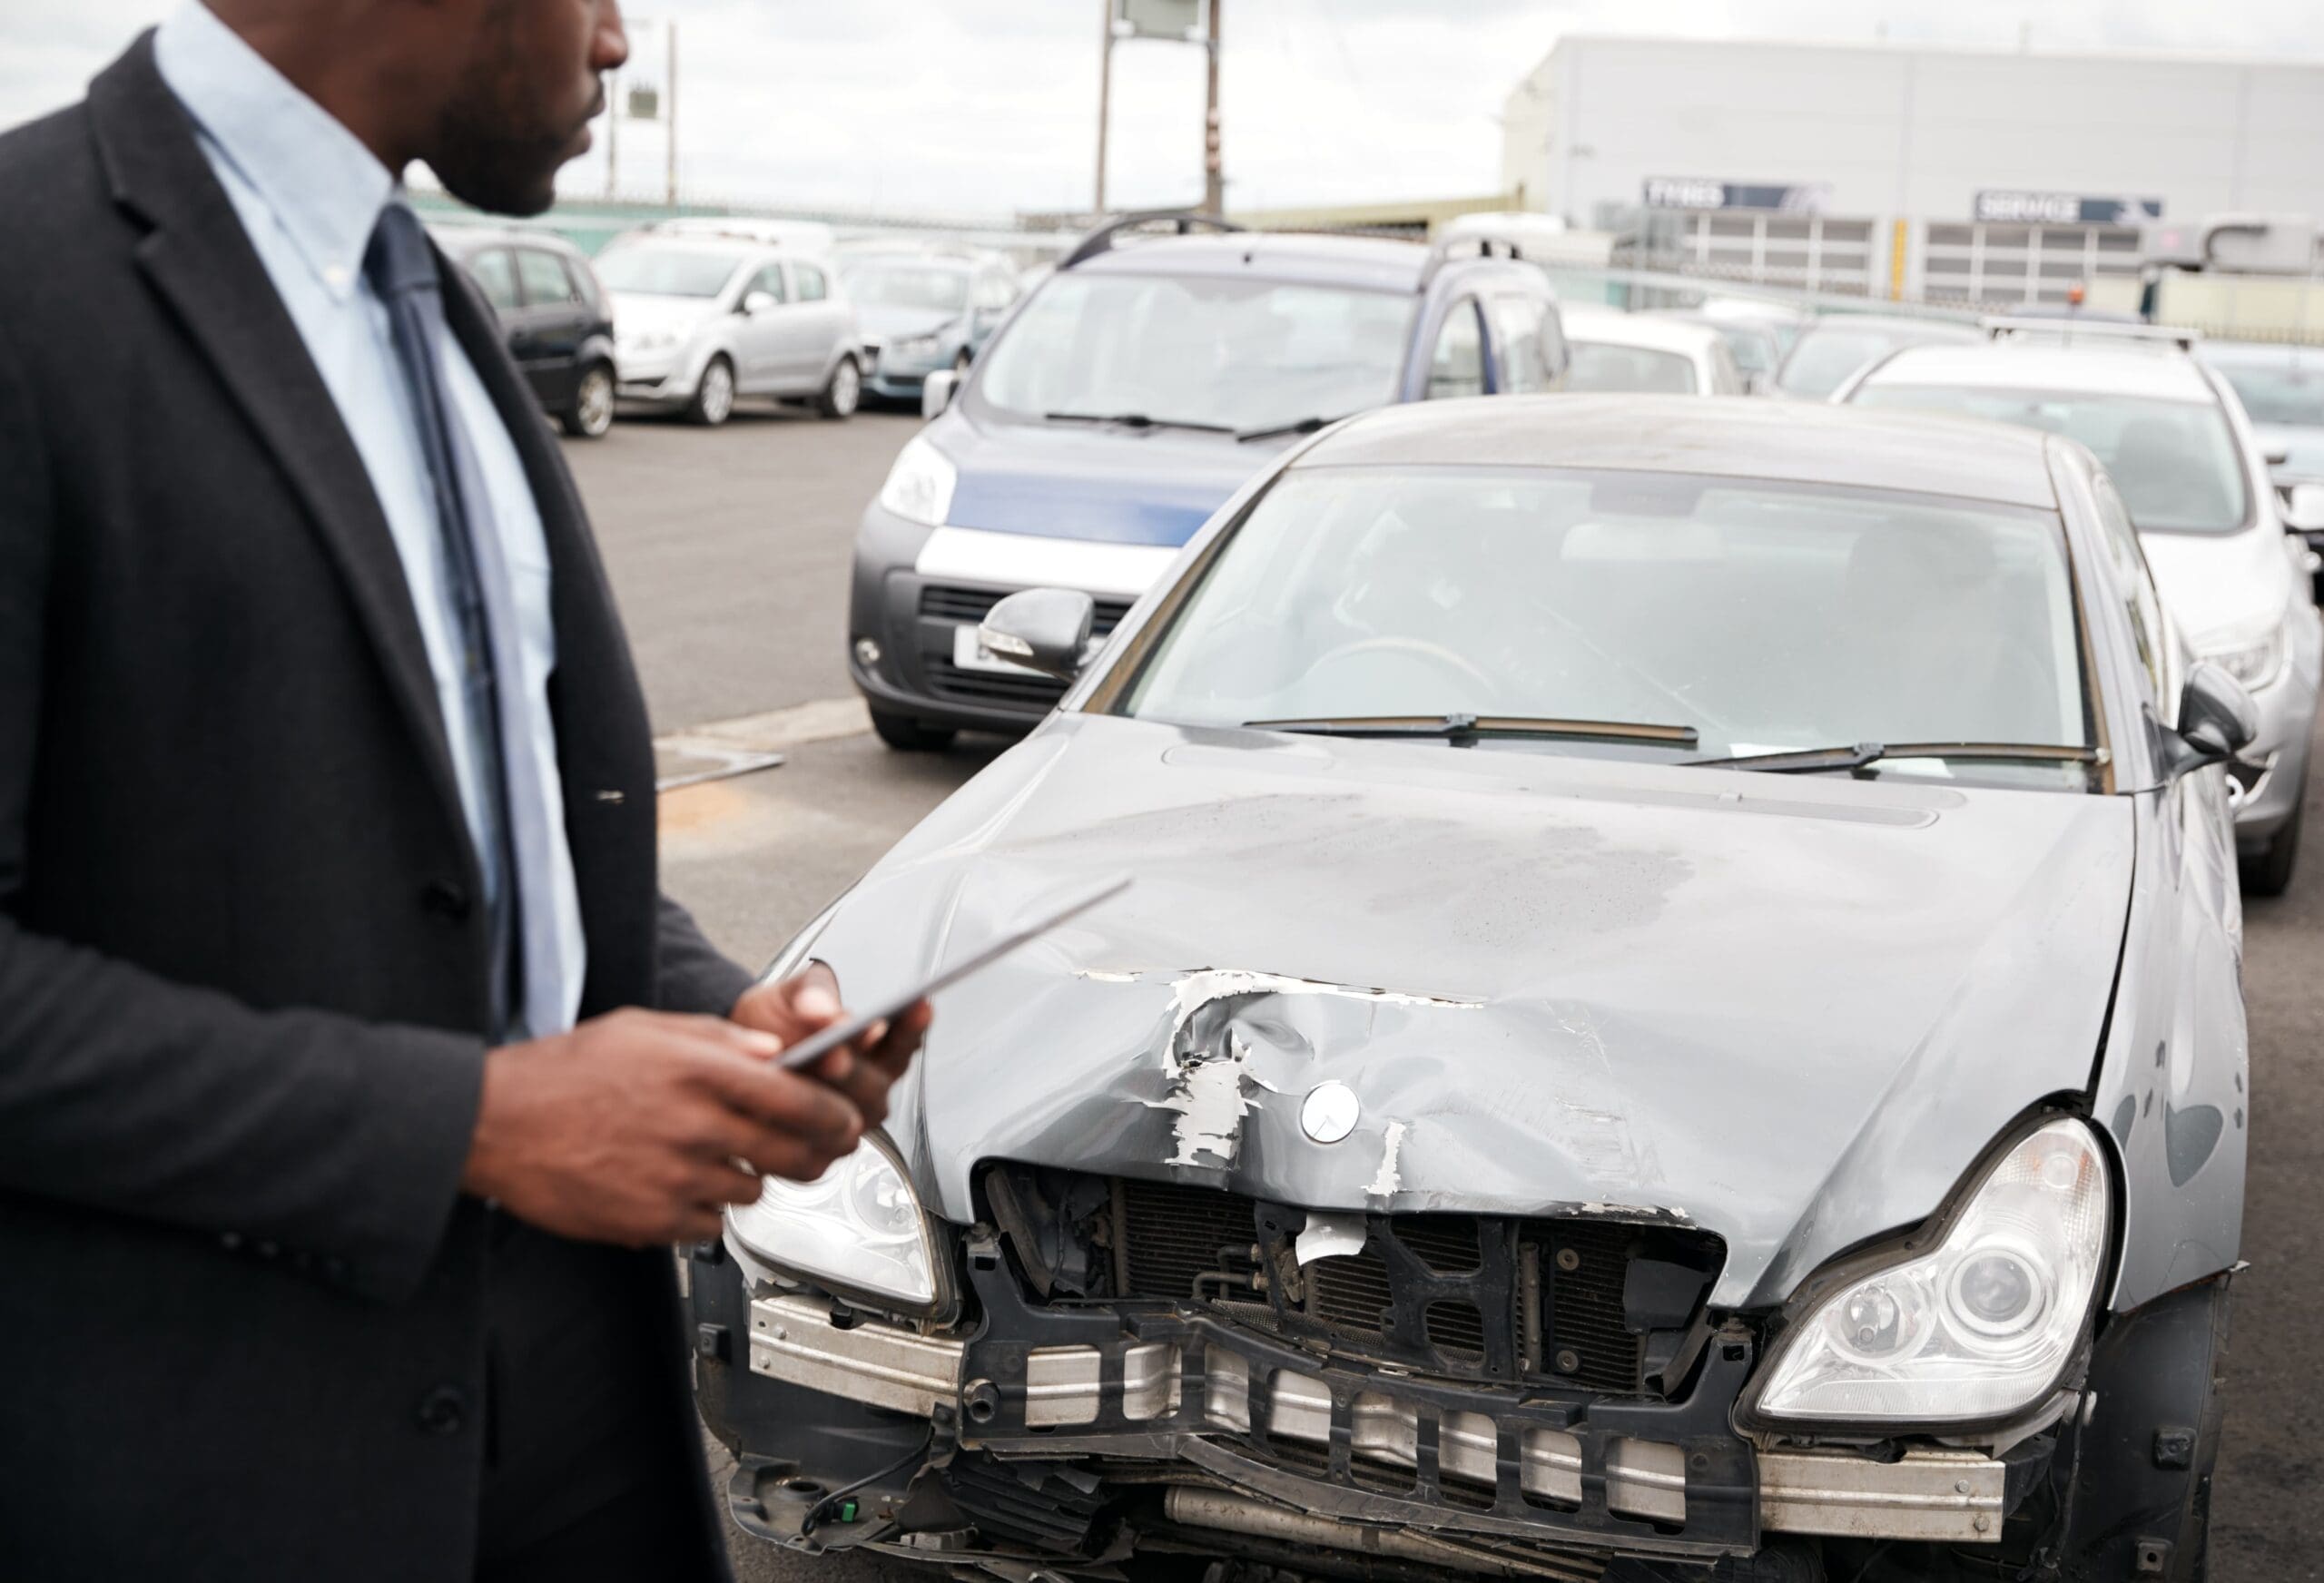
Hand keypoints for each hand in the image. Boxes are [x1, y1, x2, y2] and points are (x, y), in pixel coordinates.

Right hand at [462, 1009, 865, 1245]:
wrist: (498, 1123)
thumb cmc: (566, 1073)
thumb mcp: (646, 1030)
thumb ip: (720, 1039)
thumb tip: (777, 1051)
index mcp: (699, 1071)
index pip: (799, 1099)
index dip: (835, 1114)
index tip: (845, 1119)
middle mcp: (695, 1127)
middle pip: (793, 1154)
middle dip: (818, 1153)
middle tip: (817, 1149)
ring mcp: (676, 1179)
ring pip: (753, 1190)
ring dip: (750, 1177)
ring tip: (717, 1156)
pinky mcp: (654, 1222)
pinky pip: (710, 1224)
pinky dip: (705, 1209)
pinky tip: (678, 1183)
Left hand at [730, 962, 929, 1129]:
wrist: (739, 1052)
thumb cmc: (779, 1019)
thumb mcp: (797, 993)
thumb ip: (813, 993)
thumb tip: (824, 1010)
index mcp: (879, 1049)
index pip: (905, 1041)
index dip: (911, 1027)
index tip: (917, 1006)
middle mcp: (870, 1091)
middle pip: (874, 1087)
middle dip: (855, 1071)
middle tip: (836, 1055)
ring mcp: (846, 1124)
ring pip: (849, 1119)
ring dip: (829, 1100)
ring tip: (811, 1077)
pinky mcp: (816, 1153)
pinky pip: (814, 1145)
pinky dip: (798, 1127)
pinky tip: (781, 1106)